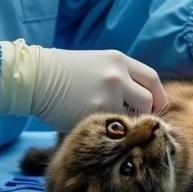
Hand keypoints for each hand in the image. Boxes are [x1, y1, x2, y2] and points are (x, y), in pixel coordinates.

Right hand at [0, 40, 167, 131]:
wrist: (35, 77)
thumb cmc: (63, 72)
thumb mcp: (98, 64)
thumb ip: (120, 77)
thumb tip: (140, 101)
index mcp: (119, 60)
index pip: (152, 79)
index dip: (157, 96)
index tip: (156, 108)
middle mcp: (118, 75)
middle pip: (148, 100)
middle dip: (143, 114)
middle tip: (131, 122)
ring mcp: (107, 95)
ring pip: (131, 118)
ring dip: (124, 124)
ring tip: (108, 123)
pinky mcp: (94, 113)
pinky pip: (111, 127)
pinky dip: (107, 131)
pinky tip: (94, 127)